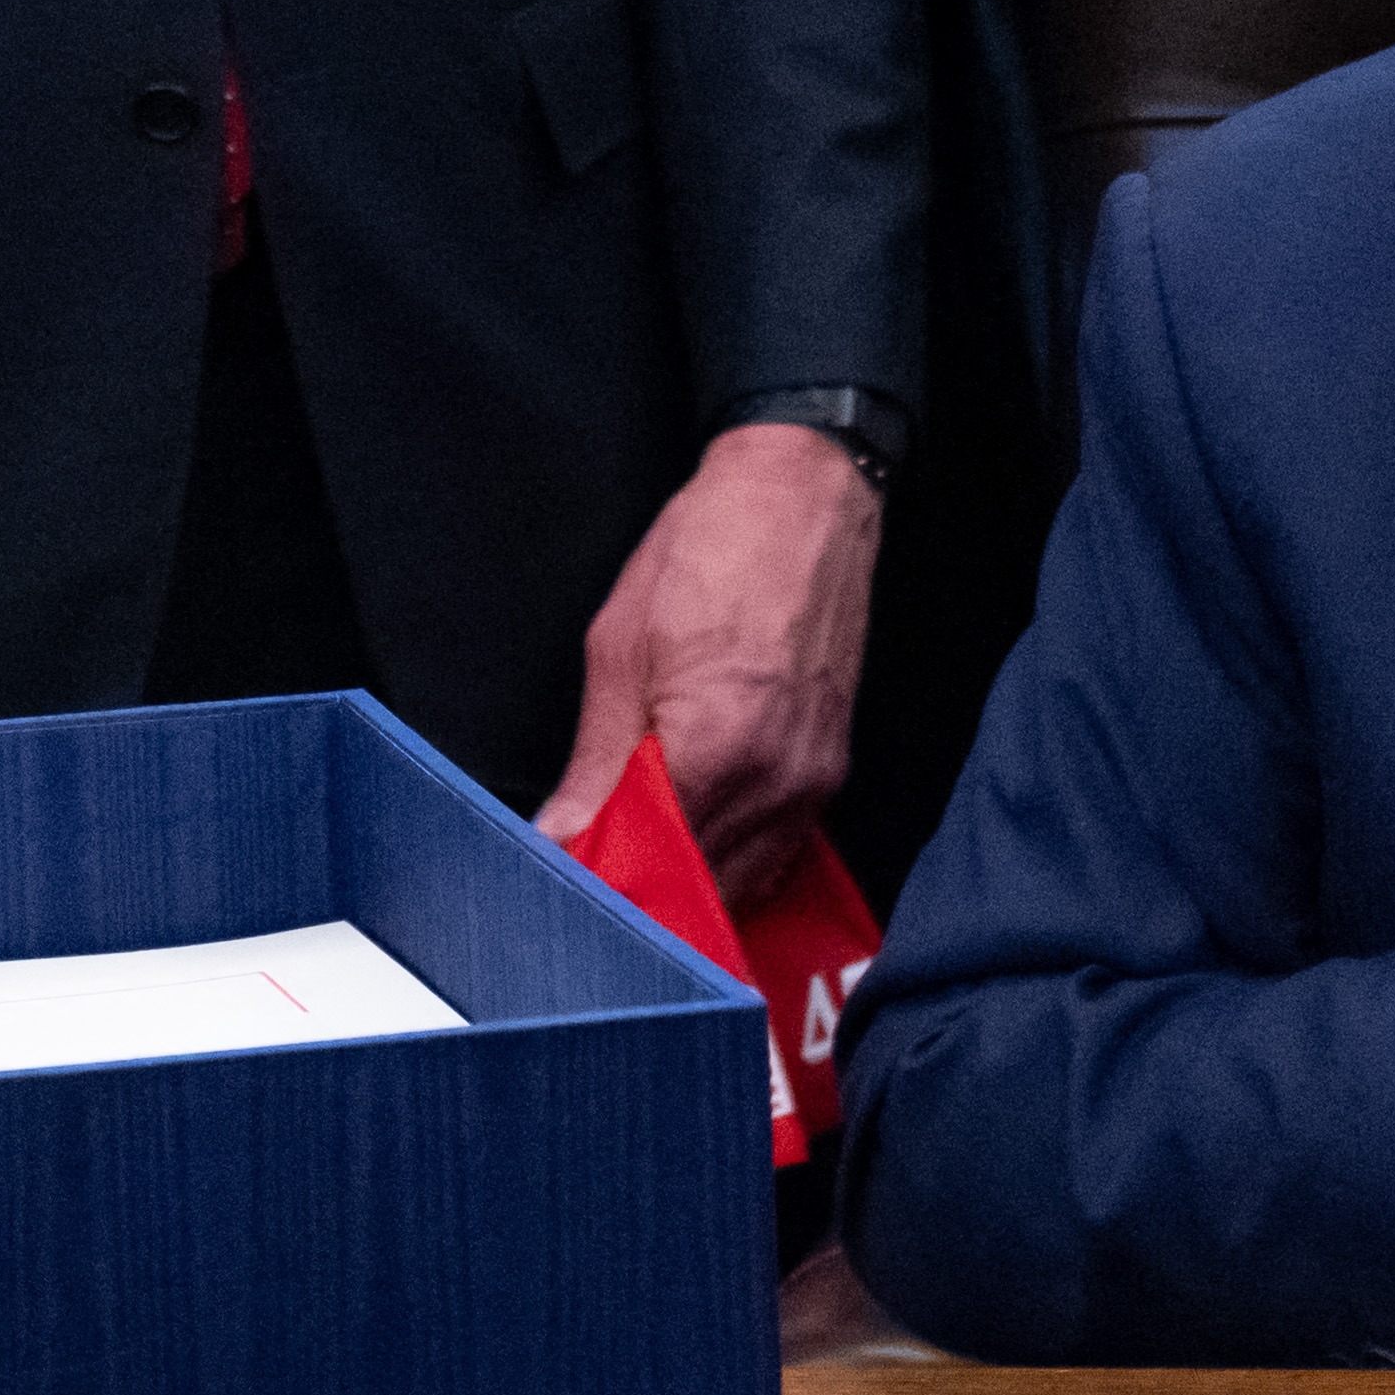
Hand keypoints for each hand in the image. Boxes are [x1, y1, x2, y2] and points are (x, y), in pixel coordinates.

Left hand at [535, 425, 881, 905]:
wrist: (801, 498)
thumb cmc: (711, 554)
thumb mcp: (620, 652)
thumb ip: (596, 765)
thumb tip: (563, 838)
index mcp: (717, 752)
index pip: (649, 864)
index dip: (601, 884)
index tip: (564, 885)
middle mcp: (778, 782)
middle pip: (701, 891)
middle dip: (644, 896)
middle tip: (592, 879)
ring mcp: (814, 782)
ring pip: (745, 884)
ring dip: (689, 888)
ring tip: (637, 863)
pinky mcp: (831, 770)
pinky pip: (780, 852)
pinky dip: (734, 865)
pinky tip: (696, 845)